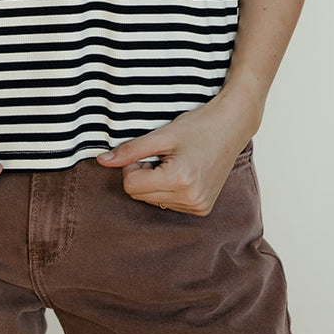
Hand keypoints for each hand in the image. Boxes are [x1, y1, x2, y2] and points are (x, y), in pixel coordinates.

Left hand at [96, 87, 261, 214]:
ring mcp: (198, 206)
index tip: (150, 151)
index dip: (133, 165)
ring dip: (156, 182)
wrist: (233, 126)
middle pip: (140, 195)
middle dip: (144, 174)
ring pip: (153, 201)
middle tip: (163, 155)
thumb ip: (130, 150)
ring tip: (177, 162)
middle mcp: (190, 199)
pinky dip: (169, 189)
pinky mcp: (202, 209)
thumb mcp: (162, 134)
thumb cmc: (199, 125)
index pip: (130, 185)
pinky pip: (169, 204)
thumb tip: (101, 161)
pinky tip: (185, 171)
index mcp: (179, 180)